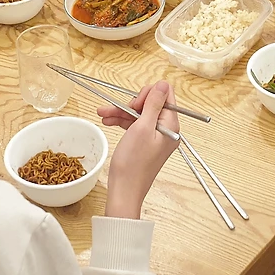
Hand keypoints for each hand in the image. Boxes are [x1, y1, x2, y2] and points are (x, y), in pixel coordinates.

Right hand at [100, 82, 181, 219]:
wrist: (125, 190)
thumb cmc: (133, 163)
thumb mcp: (142, 128)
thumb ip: (154, 104)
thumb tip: (164, 84)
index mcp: (171, 125)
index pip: (166, 95)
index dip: (148, 94)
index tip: (135, 104)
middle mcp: (166, 129)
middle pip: (151, 103)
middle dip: (131, 103)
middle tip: (119, 110)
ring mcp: (155, 136)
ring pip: (139, 114)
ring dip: (121, 111)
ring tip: (103, 113)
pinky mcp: (145, 142)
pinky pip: (135, 125)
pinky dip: (122, 121)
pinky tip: (107, 120)